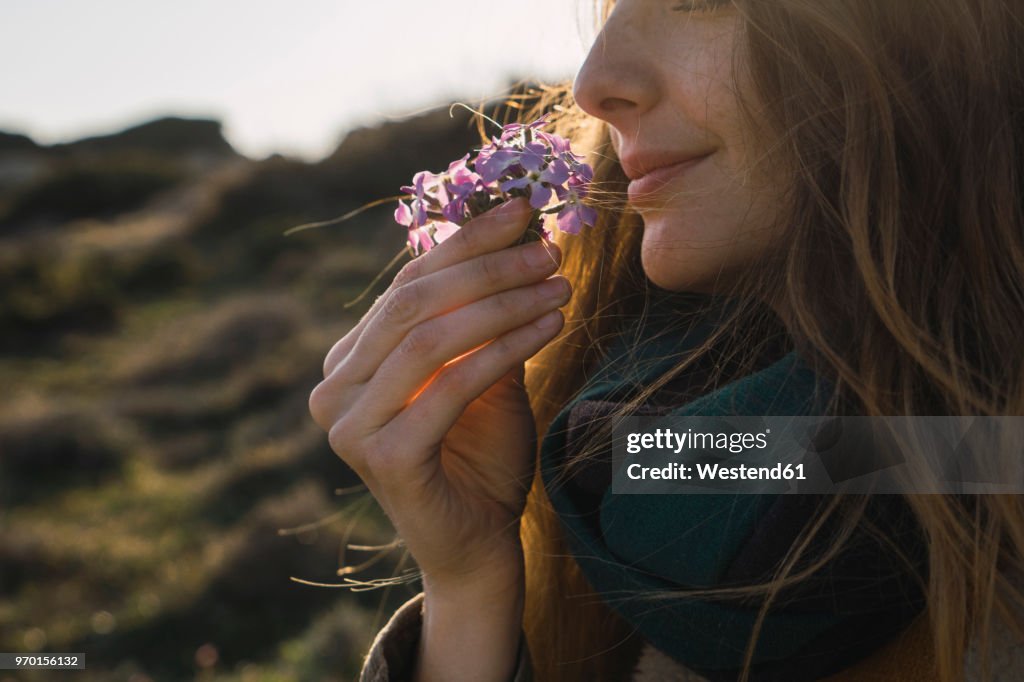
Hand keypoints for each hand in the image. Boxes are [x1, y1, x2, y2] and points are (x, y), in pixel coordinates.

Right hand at [308, 197, 568, 589]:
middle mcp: (333, 388)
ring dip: (504, 303)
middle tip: (548, 249)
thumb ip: (483, 318)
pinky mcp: (383, 457)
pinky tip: (551, 328)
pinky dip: (507, 349)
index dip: (464, 243)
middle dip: (487, 268)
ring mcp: (348, 425)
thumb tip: (519, 236)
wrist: (477, 545)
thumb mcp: (482, 374)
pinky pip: (452, 384)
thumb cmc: (480, 457)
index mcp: (349, 361)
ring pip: (430, 337)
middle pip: (412, 302)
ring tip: (559, 285)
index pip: (405, 284)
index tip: (522, 211)